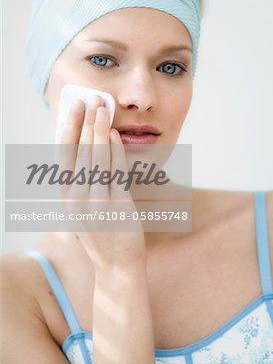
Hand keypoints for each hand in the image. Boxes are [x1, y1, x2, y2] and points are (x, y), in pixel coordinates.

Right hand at [56, 95, 146, 271]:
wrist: (115, 265)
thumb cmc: (99, 231)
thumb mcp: (80, 207)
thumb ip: (78, 180)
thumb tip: (84, 144)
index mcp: (64, 195)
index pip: (63, 154)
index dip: (68, 127)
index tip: (72, 105)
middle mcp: (75, 197)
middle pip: (80, 150)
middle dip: (86, 121)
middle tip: (91, 98)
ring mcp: (96, 202)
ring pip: (97, 157)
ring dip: (101, 130)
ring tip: (104, 109)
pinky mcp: (117, 206)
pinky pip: (116, 172)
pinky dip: (116, 150)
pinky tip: (116, 135)